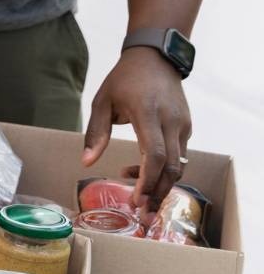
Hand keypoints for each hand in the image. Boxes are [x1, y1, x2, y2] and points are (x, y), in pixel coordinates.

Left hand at [82, 46, 191, 211]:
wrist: (156, 58)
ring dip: (161, 185)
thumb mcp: (102, 101)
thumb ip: (95, 132)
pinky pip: (179, 155)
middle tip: (143, 214)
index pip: (154, 154)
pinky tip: (142, 171)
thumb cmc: (124, 79)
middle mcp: (170, 121)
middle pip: (171, 167)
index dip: (147, 180)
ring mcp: (183, 125)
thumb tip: (86, 163)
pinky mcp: (187, 127)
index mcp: (147, 113)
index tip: (137, 200)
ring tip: (140, 197)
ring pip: (179, 165)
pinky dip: (164, 169)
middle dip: (158, 194)